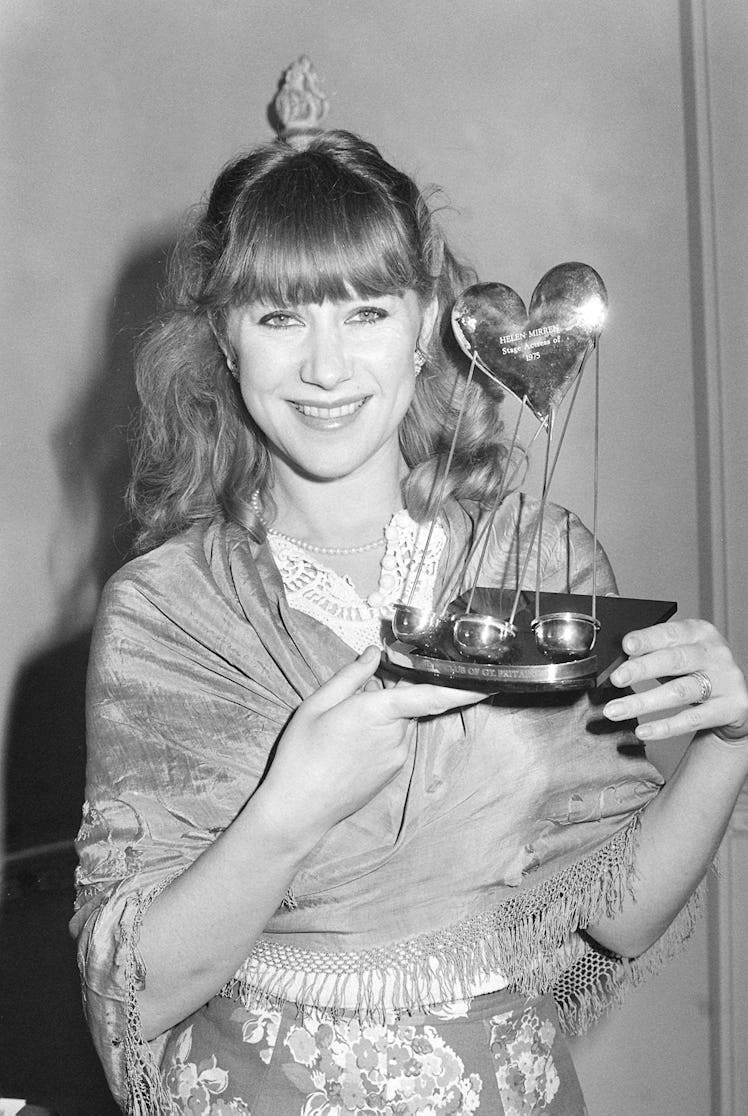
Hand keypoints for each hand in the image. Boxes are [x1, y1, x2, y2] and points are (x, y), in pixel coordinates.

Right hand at [259, 646, 485, 843]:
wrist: (298, 809)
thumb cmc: (301, 754)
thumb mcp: (317, 705)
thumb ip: (350, 676)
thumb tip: (373, 653)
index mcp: (378, 712)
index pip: (431, 696)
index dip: (462, 688)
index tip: (488, 682)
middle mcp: (395, 735)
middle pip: (409, 702)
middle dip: (395, 688)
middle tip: (367, 681)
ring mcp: (396, 756)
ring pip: (400, 721)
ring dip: (385, 712)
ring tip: (346, 718)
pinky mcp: (391, 771)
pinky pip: (394, 740)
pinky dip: (382, 730)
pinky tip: (351, 737)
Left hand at [603, 619, 747, 742]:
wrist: (735, 701)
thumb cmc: (697, 671)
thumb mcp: (679, 653)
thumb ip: (652, 649)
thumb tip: (616, 648)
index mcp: (700, 633)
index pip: (670, 633)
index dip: (647, 639)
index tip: (626, 645)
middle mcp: (715, 654)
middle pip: (675, 660)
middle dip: (641, 669)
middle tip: (616, 679)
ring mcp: (725, 681)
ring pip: (680, 692)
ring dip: (643, 702)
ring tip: (615, 710)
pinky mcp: (730, 708)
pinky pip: (692, 719)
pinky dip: (664, 727)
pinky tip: (643, 730)